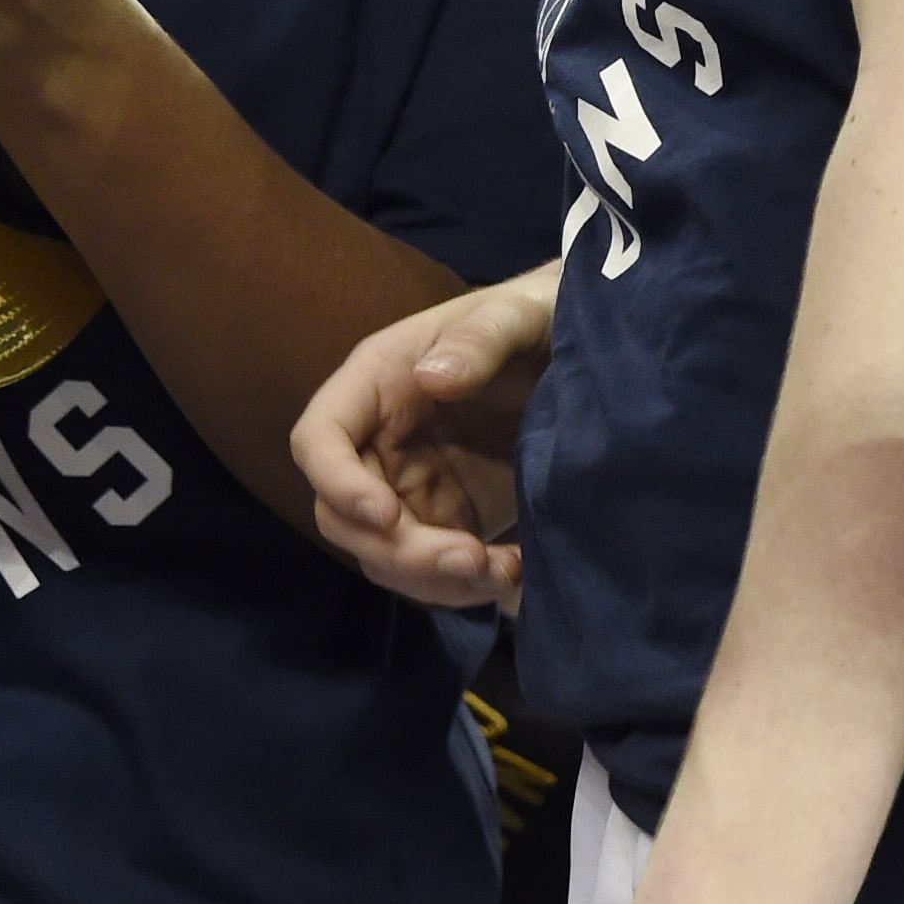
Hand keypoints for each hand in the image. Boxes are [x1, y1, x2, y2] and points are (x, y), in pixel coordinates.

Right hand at [294, 263, 555, 608]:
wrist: (584, 354)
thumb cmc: (536, 318)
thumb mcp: (516, 316)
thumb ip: (479, 340)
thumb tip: (433, 376)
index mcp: (377, 382)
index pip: (319, 439)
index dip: (337, 483)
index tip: (387, 515)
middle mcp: (380, 441)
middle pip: (344, 516)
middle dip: (397, 550)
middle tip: (469, 559)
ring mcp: (412, 487)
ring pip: (383, 556)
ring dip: (432, 580)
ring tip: (504, 570)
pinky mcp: (449, 520)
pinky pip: (430, 573)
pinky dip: (463, 587)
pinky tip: (515, 571)